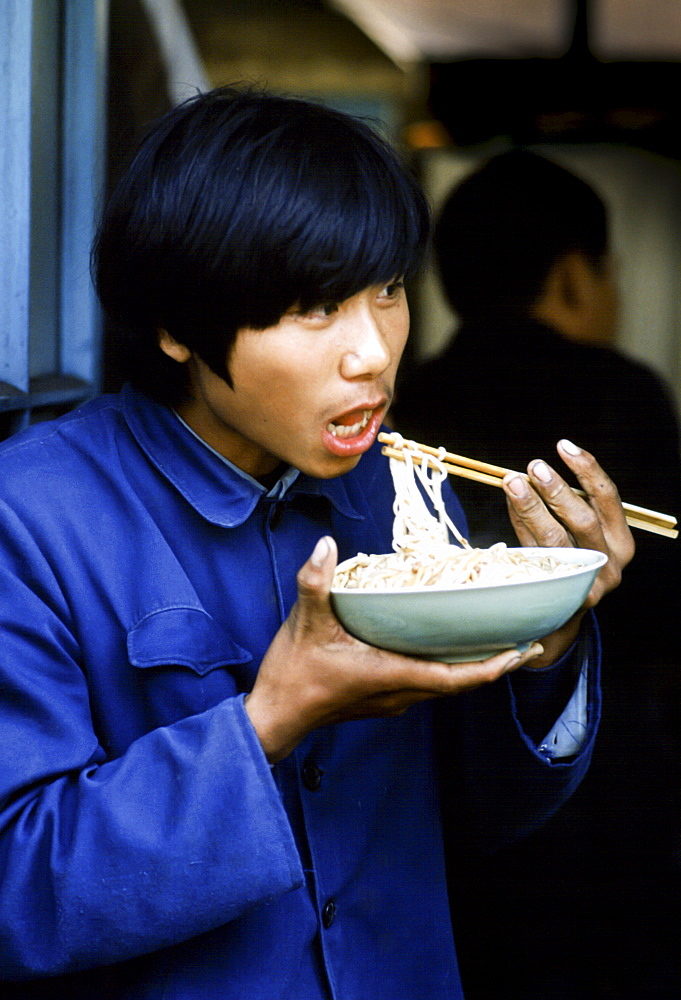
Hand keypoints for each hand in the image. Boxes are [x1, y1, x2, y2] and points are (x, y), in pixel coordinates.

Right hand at [245, 536, 543, 761]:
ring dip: (472, 668)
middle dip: (495, 665)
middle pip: (460, 683)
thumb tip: (326, 544)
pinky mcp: (381, 698)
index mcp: (392, 675)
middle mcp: (400, 693)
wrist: (273, 717)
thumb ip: (316, 582)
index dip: (495, 667)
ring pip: (445, 685)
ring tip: (495, 642)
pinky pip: (427, 683)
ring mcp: (392, 699)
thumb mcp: (304, 623)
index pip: (457, 678)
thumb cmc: (293, 675)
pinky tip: (446, 646)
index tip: (524, 651)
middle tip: (524, 641)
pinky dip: (447, 668)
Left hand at [501, 438, 634, 665]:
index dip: (587, 469)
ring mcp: (584, 583)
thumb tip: (529, 473)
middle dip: (557, 489)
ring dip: (532, 506)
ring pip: (555, 539)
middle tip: (534, 466)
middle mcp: (609, 563)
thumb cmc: (569, 559)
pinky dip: (519, 528)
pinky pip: (533, 555)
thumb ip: (561, 504)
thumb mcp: (577, 532)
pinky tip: (509, 507)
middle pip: (582, 519)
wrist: (560, 616)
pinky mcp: (557, 595)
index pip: (608, 498)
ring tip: (513, 481)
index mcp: (621, 541)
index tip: (564, 446)